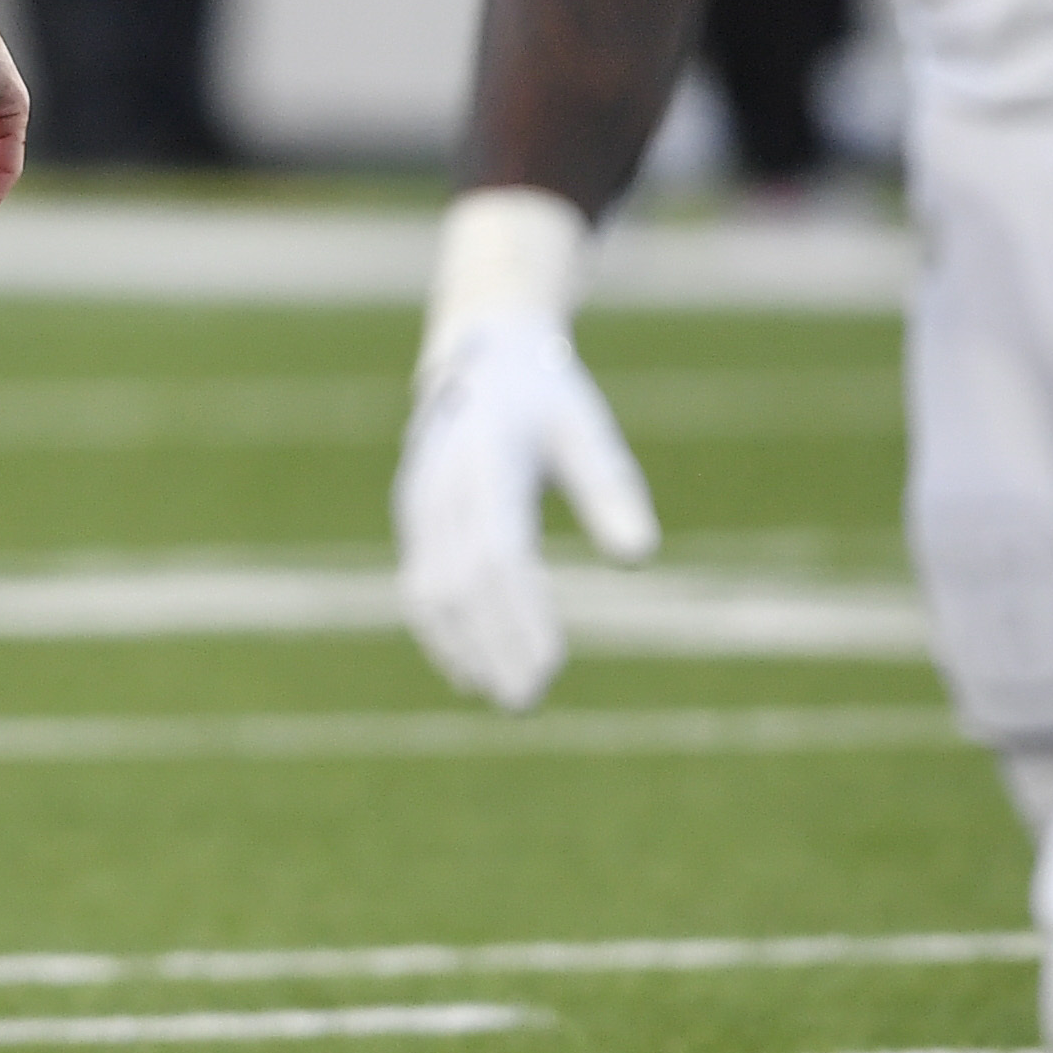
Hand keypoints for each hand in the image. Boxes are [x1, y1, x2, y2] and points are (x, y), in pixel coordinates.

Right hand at [390, 308, 659, 711]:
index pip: (499, 555)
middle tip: (527, 700)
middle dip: (492, 646)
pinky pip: (419, 584)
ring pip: (432, 590)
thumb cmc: (546, 398)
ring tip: (504, 696)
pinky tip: (470, 670)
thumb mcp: (587, 431)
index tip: (549, 667)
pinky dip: (442, 633)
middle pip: (462, 583)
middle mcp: (443, 486)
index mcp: (488, 462)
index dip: (519, 616)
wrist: (477, 352)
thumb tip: (639, 559)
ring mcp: (419, 503)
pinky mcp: (414, 519)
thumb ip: (612, 490)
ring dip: (464, 649)